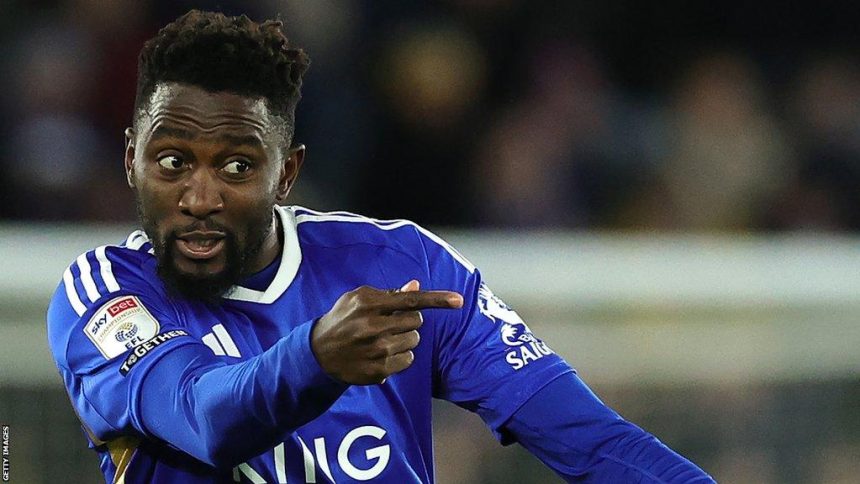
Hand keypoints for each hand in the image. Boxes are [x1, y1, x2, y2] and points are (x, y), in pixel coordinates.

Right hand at [311, 280, 463, 384]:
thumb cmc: (342, 320)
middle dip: (409, 321)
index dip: (438, 300)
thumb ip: (389, 294)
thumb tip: (416, 286)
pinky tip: (382, 354)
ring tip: (383, 339)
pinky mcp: (379, 370)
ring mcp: (377, 350)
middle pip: (416, 322)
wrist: (318, 353)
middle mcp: (373, 327)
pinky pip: (408, 360)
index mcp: (369, 304)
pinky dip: (401, 356)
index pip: (411, 300)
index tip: (459, 300)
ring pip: (414, 341)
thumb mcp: (358, 299)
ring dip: (405, 339)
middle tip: (391, 323)